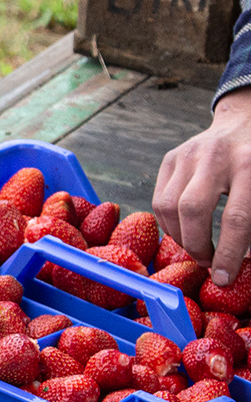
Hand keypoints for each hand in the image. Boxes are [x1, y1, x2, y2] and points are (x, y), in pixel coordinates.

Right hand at [153, 89, 250, 286]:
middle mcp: (215, 158)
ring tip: (195, 248)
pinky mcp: (170, 158)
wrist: (244, 124)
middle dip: (196, 246)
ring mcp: (187, 154)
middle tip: (206, 263)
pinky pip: (159, 199)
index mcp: (249, 166)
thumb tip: (244, 260)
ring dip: (179, 237)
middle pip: (192, 211)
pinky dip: (169, 223)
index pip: (236, 219)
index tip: (224, 278)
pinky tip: (184, 230)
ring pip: (168, 207)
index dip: (230, 254)